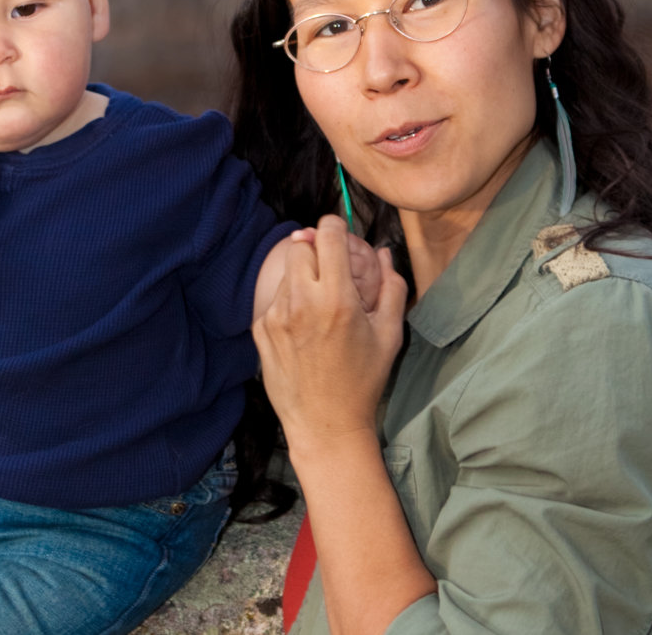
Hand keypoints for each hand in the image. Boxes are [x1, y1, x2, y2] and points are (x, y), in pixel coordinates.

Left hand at [253, 215, 407, 448]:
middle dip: (316, 250)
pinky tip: (304, 328)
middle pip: (300, 245)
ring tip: (319, 305)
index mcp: (337, 300)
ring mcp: (275, 316)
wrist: (325, 425)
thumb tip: (384, 253)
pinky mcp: (260, 330)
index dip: (335, 226)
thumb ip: (392, 287)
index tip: (339, 232)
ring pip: (286, 272)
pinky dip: (289, 302)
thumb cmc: (363, 382)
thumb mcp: (390, 335)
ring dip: (303, 277)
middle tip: (330, 269)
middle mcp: (301, 303)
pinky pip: (274, 299)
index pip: (327, 235)